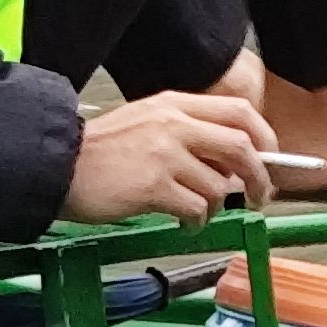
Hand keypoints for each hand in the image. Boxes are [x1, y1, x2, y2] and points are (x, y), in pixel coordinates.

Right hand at [61, 88, 278, 226]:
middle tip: (259, 197)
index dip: (265, 138)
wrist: (58, 165)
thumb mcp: (147, 122)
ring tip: (195, 212)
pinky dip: (196, 221)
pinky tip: (182, 223)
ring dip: (214, 207)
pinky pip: (196, 209)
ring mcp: (165, 155)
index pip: (240, 112)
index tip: (269, 159)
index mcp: (175, 104)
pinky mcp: (154, 186)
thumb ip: (189, 134)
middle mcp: (174, 124)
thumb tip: (233, 164)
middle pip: (241, 146)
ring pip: (218, 185)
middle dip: (260, 177)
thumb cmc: (101, 152)